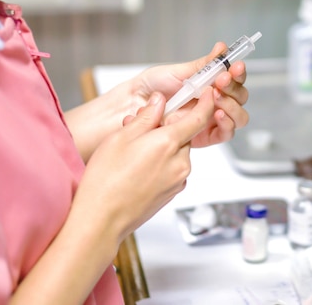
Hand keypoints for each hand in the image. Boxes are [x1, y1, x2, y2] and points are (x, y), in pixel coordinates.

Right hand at [74, 89, 214, 240]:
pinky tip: (139, 170)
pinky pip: (173, 170)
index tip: (209, 94)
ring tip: (133, 155)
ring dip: (162, 148)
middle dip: (166, 130)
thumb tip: (159, 102)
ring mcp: (178, 180)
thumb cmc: (106, 180)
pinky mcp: (174, 192)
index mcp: (168, 144)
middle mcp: (180, 163)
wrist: (102, 218)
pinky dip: (161, 165)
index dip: (207, 103)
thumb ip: (146, 117)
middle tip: (140, 131)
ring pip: (177, 153)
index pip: (199, 118)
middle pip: (183, 136)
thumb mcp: (121, 137)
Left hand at [126, 42, 248, 146]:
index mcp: (210, 83)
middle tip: (221, 80)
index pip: (235, 78)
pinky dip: (226, 123)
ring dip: (232, 105)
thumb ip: (204, 65)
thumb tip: (222, 49)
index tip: (235, 66)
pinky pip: (226, 133)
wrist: (132, 104)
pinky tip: (218, 114)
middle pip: (240, 97)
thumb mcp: (179, 72)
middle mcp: (214, 102)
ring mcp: (210, 119)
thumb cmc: (151, 87)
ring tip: (217, 95)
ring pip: (238, 116)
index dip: (239, 72)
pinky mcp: (205, 136)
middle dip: (234, 87)